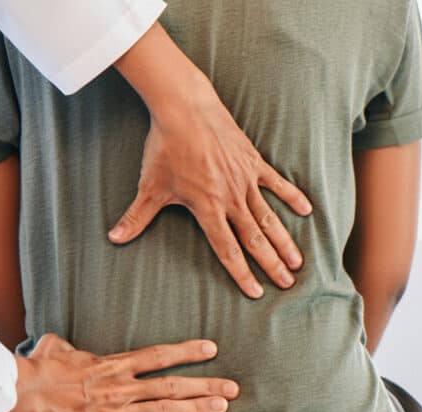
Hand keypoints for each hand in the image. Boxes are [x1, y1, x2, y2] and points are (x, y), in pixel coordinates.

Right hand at [2, 333, 238, 411]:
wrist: (19, 398)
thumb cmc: (36, 371)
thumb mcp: (55, 348)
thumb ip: (68, 345)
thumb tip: (60, 342)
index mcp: (114, 364)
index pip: (160, 355)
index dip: (188, 351)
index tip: (212, 347)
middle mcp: (122, 389)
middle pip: (174, 385)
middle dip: (206, 385)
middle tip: (233, 388)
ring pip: (167, 410)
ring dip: (198, 408)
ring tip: (222, 407)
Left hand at [110, 23, 311, 298]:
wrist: (184, 109)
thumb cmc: (165, 147)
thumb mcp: (149, 186)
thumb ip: (137, 216)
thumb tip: (114, 238)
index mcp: (207, 209)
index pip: (227, 249)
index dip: (241, 273)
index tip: (256, 292)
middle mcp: (231, 199)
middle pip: (254, 239)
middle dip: (271, 264)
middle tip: (287, 284)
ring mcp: (245, 181)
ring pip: (269, 218)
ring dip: (284, 241)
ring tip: (298, 261)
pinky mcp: (253, 162)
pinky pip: (277, 183)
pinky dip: (292, 197)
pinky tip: (307, 210)